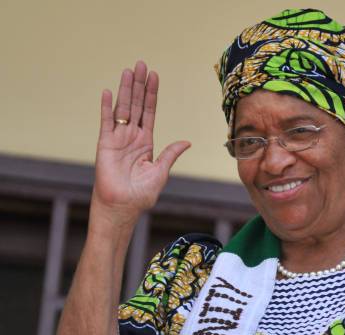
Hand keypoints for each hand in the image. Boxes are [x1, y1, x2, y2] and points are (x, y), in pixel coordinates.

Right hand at [92, 61, 190, 222]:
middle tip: (142, 64)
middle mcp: (131, 137)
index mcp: (146, 142)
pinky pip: (106, 122)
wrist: (123, 207)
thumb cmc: (141, 194)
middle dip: (139, 85)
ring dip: (126, 89)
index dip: (152, 94)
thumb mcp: (161, 171)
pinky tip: (110, 92)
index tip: (154, 76)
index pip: (149, 112)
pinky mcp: (105, 144)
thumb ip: (170, 154)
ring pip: (123, 108)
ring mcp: (118, 139)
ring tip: (129, 71)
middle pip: (136, 105)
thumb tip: (186, 142)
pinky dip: (107, 107)